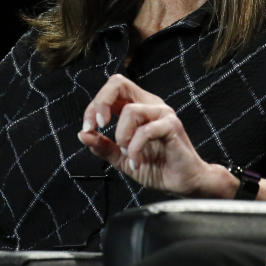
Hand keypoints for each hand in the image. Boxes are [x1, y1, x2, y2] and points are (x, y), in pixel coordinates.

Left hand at [76, 74, 229, 195]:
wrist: (182, 183)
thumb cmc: (157, 167)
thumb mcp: (121, 158)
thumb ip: (103, 146)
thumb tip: (83, 135)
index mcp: (137, 106)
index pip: (111, 90)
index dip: (94, 106)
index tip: (87, 128)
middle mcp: (150, 104)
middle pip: (119, 82)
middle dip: (101, 103)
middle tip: (98, 126)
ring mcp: (162, 113)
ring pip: (130, 110)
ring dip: (122, 136)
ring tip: (127, 154)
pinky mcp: (172, 126)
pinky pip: (146, 130)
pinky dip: (135, 149)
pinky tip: (137, 162)